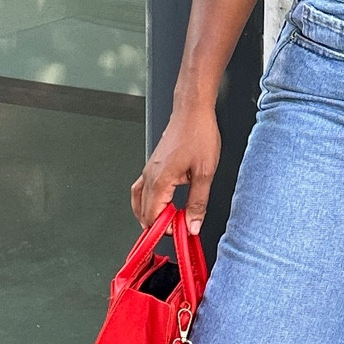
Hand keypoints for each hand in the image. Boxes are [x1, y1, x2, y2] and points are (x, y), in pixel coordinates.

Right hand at [132, 102, 221, 231]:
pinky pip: (141, 189)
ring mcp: (149, 170)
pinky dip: (148, 202)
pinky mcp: (153, 165)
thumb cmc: (198, 134)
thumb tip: (192, 225)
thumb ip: (198, 202)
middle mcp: (150, 176)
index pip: (153, 217)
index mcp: (160, 180)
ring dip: (151, 215)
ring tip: (168, 222)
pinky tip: (161, 204)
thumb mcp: (204, 172)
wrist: (192, 111)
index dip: (166, 230)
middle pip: (143, 213)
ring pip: (139, 201)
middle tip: (179, 228)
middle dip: (159, 226)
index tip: (182, 232)